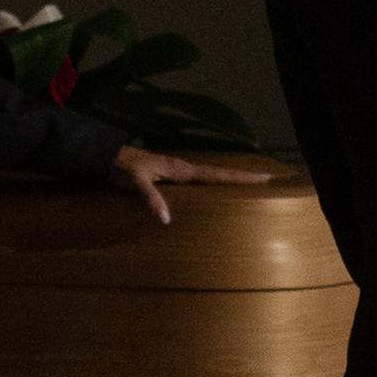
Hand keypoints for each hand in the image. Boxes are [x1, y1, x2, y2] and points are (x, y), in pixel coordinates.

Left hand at [114, 146, 273, 222]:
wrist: (110, 157)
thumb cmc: (124, 168)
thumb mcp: (136, 182)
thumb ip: (151, 198)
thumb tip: (167, 219)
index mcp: (182, 170)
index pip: (217, 175)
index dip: (239, 178)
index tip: (262, 177)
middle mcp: (185, 170)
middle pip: (220, 175)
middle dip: (242, 178)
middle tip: (265, 181)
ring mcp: (180, 174)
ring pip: (211, 178)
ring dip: (229, 181)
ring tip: (248, 188)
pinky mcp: (173, 178)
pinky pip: (199, 183)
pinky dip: (213, 186)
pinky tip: (215, 194)